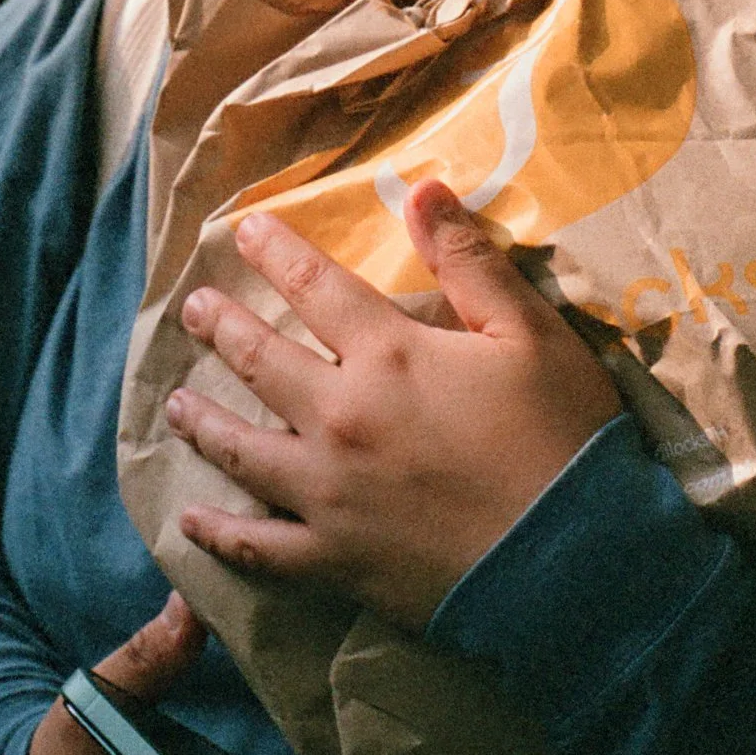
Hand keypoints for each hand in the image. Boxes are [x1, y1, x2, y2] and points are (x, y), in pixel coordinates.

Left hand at [168, 183, 619, 629]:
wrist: (580, 566)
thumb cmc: (563, 442)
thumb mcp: (531, 335)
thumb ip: (469, 262)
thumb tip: (421, 188)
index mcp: (387, 355)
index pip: (313, 287)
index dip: (275, 253)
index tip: (242, 231)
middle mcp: (340, 416)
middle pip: (260, 361)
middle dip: (220, 329)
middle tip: (193, 310)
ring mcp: (329, 494)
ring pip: (242, 449)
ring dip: (202, 421)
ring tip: (175, 404)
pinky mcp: (335, 561)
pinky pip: (258, 548)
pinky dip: (218, 535)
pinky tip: (191, 521)